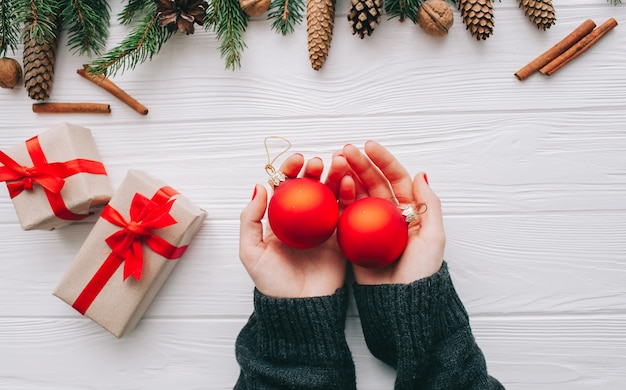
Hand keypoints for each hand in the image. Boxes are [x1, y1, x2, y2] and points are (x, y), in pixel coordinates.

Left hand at [239, 152, 349, 297]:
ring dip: (334, 176)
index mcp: (280, 219)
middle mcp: (303, 220)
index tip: (297, 160)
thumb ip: (251, 219)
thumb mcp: (251, 251)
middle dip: (314, 170)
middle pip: (310, 187)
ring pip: (330, 194)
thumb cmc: (273, 282)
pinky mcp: (342, 236)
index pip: (286, 188)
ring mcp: (323, 227)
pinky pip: (346, 211)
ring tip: (338, 164)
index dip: (290, 171)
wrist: (301, 308)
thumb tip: (259, 186)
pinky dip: (349, 194)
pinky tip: (350, 182)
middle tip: (318, 162)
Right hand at [342, 141, 444, 284]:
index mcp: (410, 209)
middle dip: (360, 163)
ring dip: (346, 176)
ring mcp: (369, 224)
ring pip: (357, 194)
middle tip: (345, 150)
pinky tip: (330, 186)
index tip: (368, 146)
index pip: (396, 178)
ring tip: (334, 162)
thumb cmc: (419, 271)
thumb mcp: (433, 237)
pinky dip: (338, 199)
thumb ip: (429, 205)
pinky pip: (344, 213)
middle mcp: (388, 213)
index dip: (383, 160)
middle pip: (374, 182)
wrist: (398, 301)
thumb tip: (420, 173)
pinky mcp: (353, 237)